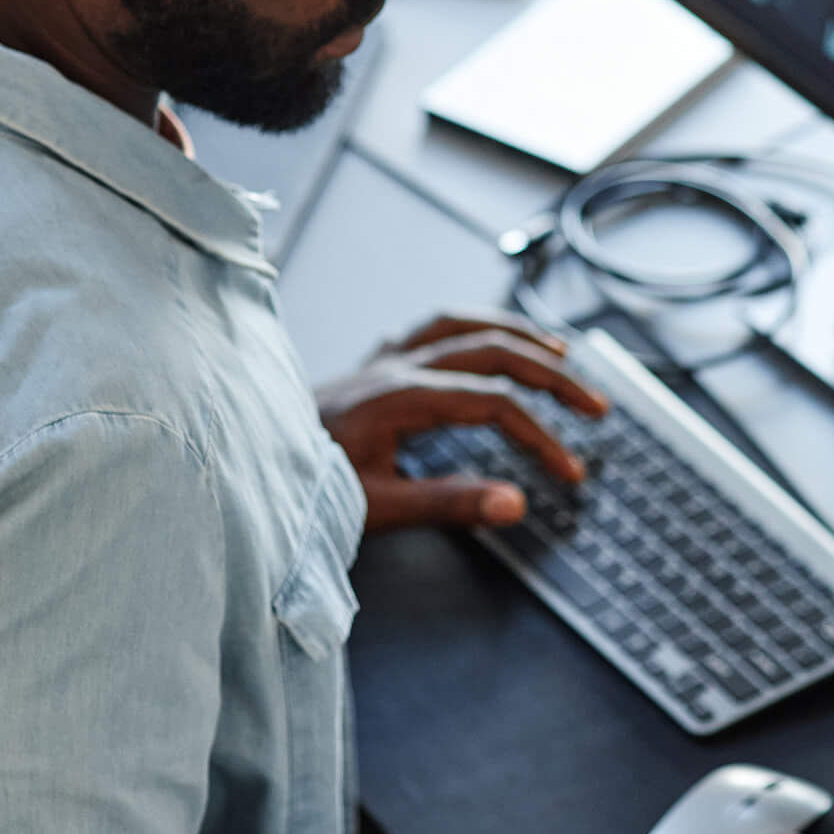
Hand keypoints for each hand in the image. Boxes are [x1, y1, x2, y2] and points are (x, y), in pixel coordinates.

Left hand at [317, 311, 607, 531]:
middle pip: (492, 350)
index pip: (494, 405)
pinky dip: (471, 329)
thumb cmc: (299, 491)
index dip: (541, 436)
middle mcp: (392, 366)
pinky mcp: (370, 366)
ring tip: (560, 351)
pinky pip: (431, 329)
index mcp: (398, 398)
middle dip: (552, 375)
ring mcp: (379, 360)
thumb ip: (449, 504)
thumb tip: (517, 504)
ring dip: (517, 335)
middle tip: (595, 405)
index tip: (570, 472)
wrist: (238, 465)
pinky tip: (487, 341)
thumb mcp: (375, 508)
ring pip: (463, 325)